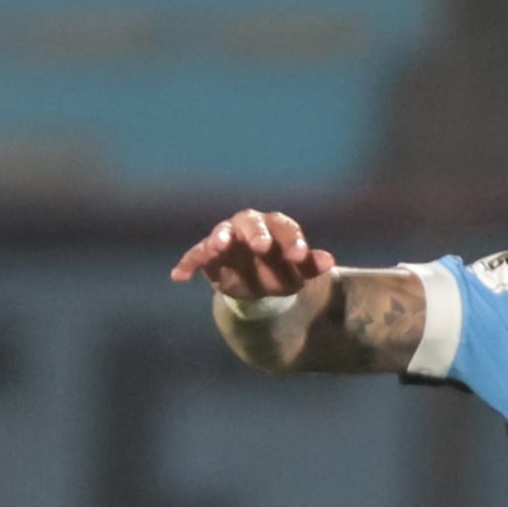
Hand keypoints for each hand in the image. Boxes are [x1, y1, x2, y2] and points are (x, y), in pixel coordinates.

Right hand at [169, 208, 335, 302]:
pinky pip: (197, 256)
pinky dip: (188, 264)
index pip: (286, 228)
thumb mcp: (298, 271)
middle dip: (257, 233)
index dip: (293, 241)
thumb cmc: (282, 270)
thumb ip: (310, 265)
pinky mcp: (209, 254)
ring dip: (220, 238)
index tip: (300, 256)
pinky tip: (179, 276)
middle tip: (262, 246)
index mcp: (276, 227)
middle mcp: (250, 225)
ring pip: (222, 233)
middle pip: (252, 223)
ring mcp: (227, 237)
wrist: (260, 283)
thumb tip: (329, 261)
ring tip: (219, 245)